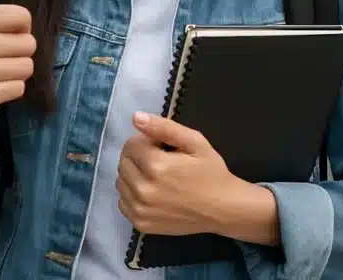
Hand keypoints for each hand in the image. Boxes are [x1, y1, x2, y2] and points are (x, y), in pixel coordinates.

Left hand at [116, 112, 235, 235]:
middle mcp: (143, 190)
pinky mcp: (140, 225)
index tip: (163, 147)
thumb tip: (135, 117)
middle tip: (161, 159)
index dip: (147, 141)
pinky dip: (132, 194)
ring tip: (157, 175)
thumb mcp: (194, 141)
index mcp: (156, 166)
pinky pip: (123, 202)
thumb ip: (163, 127)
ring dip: (134, 174)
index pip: (131, 144)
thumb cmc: (211, 172)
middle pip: (123, 162)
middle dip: (138, 155)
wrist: (222, 208)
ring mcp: (140, 210)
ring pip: (120, 182)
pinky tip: (152, 191)